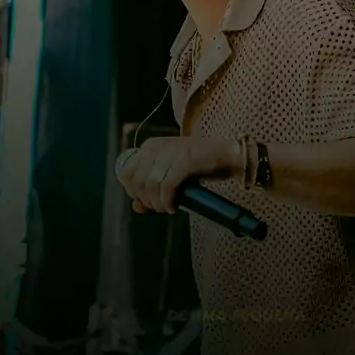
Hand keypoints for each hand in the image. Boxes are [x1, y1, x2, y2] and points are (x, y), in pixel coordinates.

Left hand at [116, 136, 242, 214]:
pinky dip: (168, 201)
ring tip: (168, 208)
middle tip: (160, 207)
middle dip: (146, 200)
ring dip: (158, 203)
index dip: (133, 191)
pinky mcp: (185, 161)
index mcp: (150, 146)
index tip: (147, 201)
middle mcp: (157, 147)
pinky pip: (166, 187)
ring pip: (151, 186)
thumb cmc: (200, 164)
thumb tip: (137, 206)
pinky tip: (174, 206)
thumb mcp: (171, 174)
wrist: (228, 154)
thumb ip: (151, 188)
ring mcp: (171, 153)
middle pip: (137, 182)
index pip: (126, 172)